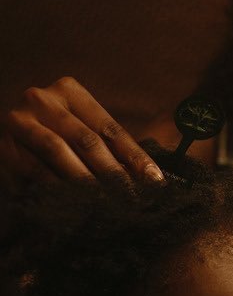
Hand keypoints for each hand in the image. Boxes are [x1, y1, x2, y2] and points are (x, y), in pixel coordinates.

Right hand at [0, 77, 163, 188]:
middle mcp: (43, 99)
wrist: (8, 145)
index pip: (110, 128)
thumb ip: (109, 149)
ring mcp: (21, 120)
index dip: (135, 156)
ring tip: (108, 202)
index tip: (155, 181)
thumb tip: (148, 177)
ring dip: (87, 180)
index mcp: (69, 91)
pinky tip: (77, 203)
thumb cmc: (51, 140)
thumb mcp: (80, 134)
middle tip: (132, 198)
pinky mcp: (6, 146)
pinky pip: (37, 170)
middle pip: (88, 139)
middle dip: (114, 172)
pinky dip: (59, 187)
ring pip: (61, 151)